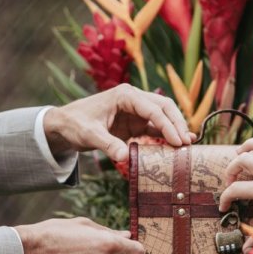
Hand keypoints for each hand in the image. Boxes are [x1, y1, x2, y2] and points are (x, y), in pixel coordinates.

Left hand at [43, 83, 193, 161]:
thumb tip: (126, 158)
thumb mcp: (90, 135)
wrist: (64, 126)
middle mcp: (134, 99)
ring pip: (164, 116)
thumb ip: (108, 145)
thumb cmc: (75, 124)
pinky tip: (178, 144)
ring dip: (175, 129)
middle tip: (187, 143)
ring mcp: (136, 111)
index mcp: (125, 95)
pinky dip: (167, 135)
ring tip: (188, 145)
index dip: (168, 125)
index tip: (178, 141)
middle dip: (177, 124)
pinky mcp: (136, 123)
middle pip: (164, 108)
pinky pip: (156, 128)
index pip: (153, 109)